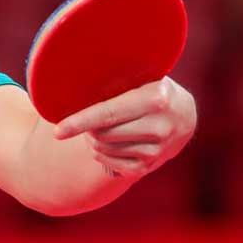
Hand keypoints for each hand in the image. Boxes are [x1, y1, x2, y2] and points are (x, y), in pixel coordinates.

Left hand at [53, 77, 196, 178]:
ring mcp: (156, 151)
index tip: (58, 131)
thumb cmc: (151, 88)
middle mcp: (160, 127)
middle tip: (89, 115)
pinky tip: (111, 140)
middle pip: (102, 134)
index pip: (109, 113)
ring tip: (103, 125)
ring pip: (102, 148)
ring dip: (93, 138)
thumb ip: (117, 77)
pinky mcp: (148, 167)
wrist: (184, 116)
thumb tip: (72, 75)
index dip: (80, 122)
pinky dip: (101, 151)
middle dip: (87, 126)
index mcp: (156, 99)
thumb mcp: (143, 76)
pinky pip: (107, 162)